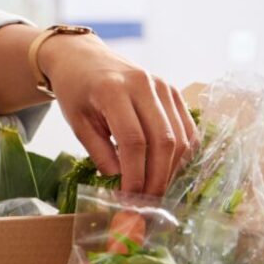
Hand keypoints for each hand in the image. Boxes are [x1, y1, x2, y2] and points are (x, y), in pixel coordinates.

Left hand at [38, 35, 197, 196]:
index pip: (133, 141)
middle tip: (145, 204)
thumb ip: (101, 155)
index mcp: (113, 90)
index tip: (128, 200)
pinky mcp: (174, 92)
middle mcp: (144, 84)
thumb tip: (122, 188)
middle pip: (163, 141)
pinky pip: (187, 130)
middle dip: (156, 179)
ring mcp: (164, 86)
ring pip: (180, 138)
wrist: (83, 59)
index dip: (134, 175)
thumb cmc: (76, 92)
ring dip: (170, 171)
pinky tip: (166, 171)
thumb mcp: (78, 124)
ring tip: (154, 192)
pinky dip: (181, 156)